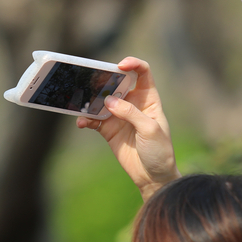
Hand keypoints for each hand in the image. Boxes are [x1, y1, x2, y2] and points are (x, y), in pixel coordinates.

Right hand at [77, 57, 180, 200]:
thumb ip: (131, 113)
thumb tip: (109, 101)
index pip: (142, 73)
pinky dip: (86, 119)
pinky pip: (93, 119)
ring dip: (90, 99)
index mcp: (149, 99)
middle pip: (117, 83)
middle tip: (93, 82)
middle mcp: (132, 103)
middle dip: (104, 80)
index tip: (120, 65)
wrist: (153, 177)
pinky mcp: (108, 129)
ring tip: (82, 102)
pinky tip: (82, 122)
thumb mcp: (150, 130)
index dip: (133, 64)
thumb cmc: (159, 151)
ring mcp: (119, 116)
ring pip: (101, 100)